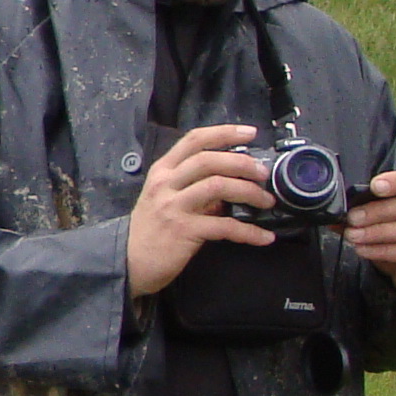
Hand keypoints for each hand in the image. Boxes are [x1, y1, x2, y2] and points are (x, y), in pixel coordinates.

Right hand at [125, 123, 278, 298]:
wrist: (129, 262)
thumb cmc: (150, 230)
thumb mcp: (165, 199)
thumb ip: (194, 188)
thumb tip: (230, 185)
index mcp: (162, 171)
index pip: (194, 140)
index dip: (224, 133)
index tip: (250, 133)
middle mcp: (165, 184)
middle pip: (209, 160)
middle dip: (243, 164)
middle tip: (263, 173)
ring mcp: (173, 206)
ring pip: (218, 186)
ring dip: (250, 192)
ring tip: (266, 201)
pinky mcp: (183, 230)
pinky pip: (224, 226)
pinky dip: (249, 231)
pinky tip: (264, 236)